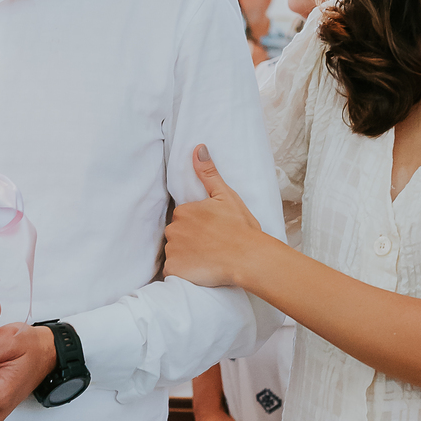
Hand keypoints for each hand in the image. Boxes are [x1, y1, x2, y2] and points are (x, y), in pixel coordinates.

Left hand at [164, 146, 266, 288]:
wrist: (248, 257)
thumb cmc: (240, 227)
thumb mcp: (226, 196)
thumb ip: (208, 173)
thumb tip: (198, 148)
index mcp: (184, 211)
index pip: (184, 218)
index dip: (198, 226)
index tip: (213, 232)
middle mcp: (173, 229)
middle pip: (177, 235)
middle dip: (189, 240)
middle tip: (211, 246)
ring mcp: (172, 250)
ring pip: (174, 252)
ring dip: (186, 256)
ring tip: (207, 259)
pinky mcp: (174, 270)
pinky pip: (173, 271)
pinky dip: (183, 271)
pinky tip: (199, 270)